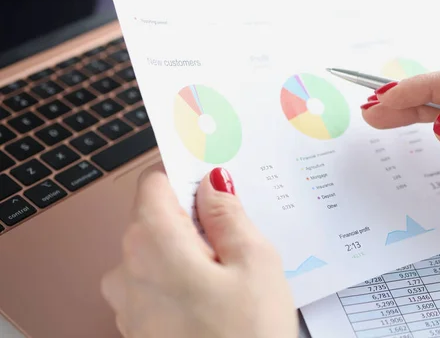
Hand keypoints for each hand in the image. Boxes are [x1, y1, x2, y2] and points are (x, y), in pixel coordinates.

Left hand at [101, 165, 297, 337]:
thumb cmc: (245, 337)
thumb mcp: (254, 261)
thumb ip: (228, 213)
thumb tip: (214, 184)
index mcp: (152, 241)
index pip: (155, 181)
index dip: (187, 176)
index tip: (213, 180)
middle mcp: (127, 267)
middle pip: (156, 216)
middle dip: (195, 218)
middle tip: (237, 235)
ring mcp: (128, 299)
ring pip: (157, 249)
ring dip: (190, 249)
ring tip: (230, 273)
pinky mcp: (137, 322)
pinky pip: (155, 281)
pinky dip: (180, 276)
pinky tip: (215, 296)